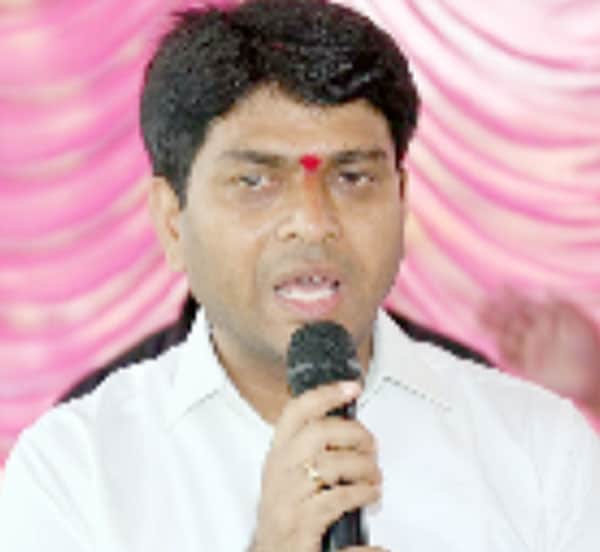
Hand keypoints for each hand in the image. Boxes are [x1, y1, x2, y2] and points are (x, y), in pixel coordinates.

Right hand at [249, 381, 381, 551]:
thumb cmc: (286, 516)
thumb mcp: (289, 476)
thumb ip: (311, 452)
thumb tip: (350, 432)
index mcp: (278, 456)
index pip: (296, 412)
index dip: (325, 395)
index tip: (350, 387)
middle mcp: (280, 472)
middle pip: (318, 433)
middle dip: (354, 434)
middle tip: (371, 445)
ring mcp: (289, 497)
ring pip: (331, 465)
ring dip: (363, 468)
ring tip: (374, 476)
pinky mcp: (302, 523)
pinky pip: (338, 498)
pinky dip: (362, 494)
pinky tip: (370, 496)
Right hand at [480, 291, 599, 412]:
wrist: (595, 380)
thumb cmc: (592, 351)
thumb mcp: (580, 323)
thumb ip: (564, 306)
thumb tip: (546, 291)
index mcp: (546, 322)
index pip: (524, 306)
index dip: (512, 297)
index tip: (500, 288)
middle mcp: (535, 335)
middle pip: (510, 320)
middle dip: (496, 311)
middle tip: (482, 302)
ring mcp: (530, 351)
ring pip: (506, 337)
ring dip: (493, 328)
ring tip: (480, 318)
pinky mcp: (529, 368)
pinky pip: (511, 358)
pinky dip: (503, 351)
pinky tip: (496, 343)